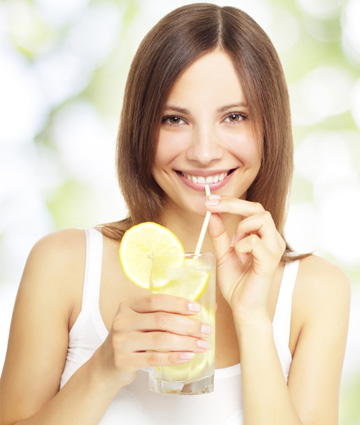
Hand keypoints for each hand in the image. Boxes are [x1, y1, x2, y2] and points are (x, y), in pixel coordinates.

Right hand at [98, 295, 210, 387]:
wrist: (107, 364)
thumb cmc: (132, 339)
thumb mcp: (142, 321)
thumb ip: (165, 314)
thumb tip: (207, 307)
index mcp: (128, 305)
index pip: (156, 300)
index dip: (178, 304)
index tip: (197, 309)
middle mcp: (123, 321)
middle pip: (161, 320)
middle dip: (188, 325)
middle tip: (205, 330)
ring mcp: (121, 341)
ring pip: (160, 340)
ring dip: (185, 342)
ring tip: (202, 345)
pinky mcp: (124, 360)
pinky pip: (154, 359)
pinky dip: (174, 357)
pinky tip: (187, 356)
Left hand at [206, 197, 285, 323]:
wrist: (243, 307)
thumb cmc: (237, 282)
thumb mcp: (224, 253)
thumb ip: (219, 234)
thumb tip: (211, 213)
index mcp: (262, 235)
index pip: (251, 208)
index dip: (230, 201)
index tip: (209, 200)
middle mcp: (272, 239)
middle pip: (258, 207)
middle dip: (232, 204)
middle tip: (211, 205)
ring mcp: (273, 249)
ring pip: (261, 218)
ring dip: (241, 228)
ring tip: (234, 245)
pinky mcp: (270, 261)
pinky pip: (255, 241)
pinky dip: (242, 245)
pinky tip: (240, 256)